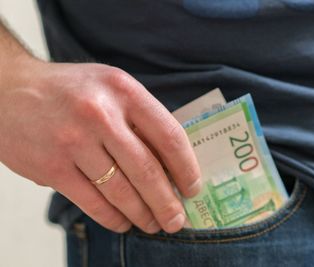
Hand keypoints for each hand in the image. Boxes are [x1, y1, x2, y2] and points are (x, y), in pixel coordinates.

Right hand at [0, 58, 200, 233]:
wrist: (8, 90)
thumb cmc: (69, 90)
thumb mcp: (111, 87)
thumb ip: (140, 118)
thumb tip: (171, 162)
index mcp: (123, 90)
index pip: (169, 135)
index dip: (186, 167)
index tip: (192, 188)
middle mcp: (100, 114)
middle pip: (146, 169)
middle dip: (167, 202)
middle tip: (177, 219)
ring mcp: (73, 141)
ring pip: (120, 191)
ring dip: (142, 214)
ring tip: (154, 224)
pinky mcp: (51, 166)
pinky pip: (92, 202)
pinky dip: (113, 218)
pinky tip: (124, 223)